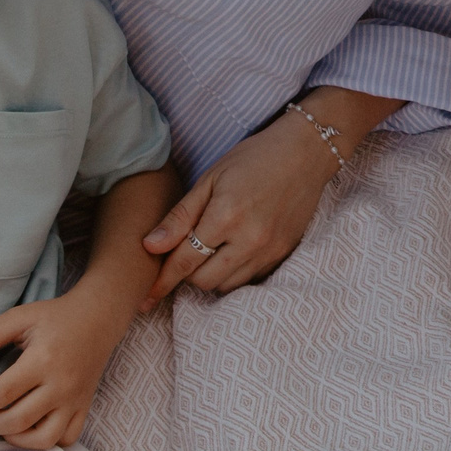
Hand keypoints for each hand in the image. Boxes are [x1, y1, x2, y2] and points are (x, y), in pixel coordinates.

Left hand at [0, 289, 131, 448]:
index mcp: (42, 360)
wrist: (99, 317)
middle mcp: (61, 385)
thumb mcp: (19, 316)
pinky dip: (44, 442)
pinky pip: (66, 439)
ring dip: (14, 439)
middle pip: (16, 421)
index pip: (1, 394)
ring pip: (43, 439)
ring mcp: (75, 400)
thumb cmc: (55, 317)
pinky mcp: (84, 407)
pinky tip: (28, 429)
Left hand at [141, 116, 337, 299]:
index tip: (144, 297)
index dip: (161, 281)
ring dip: (210, 275)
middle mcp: (249, 240)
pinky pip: (249, 279)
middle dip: (187, 273)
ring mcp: (269, 251)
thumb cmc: (254, 158)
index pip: (184, 261)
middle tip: (183, 254)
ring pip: (226, 285)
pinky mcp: (283, 255)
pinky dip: (233, 272)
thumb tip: (150, 246)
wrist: (306, 153)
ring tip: (207, 251)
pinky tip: (231, 252)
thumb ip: (180, 215)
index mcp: (226, 216)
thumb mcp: (210, 178)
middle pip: (203, 280)